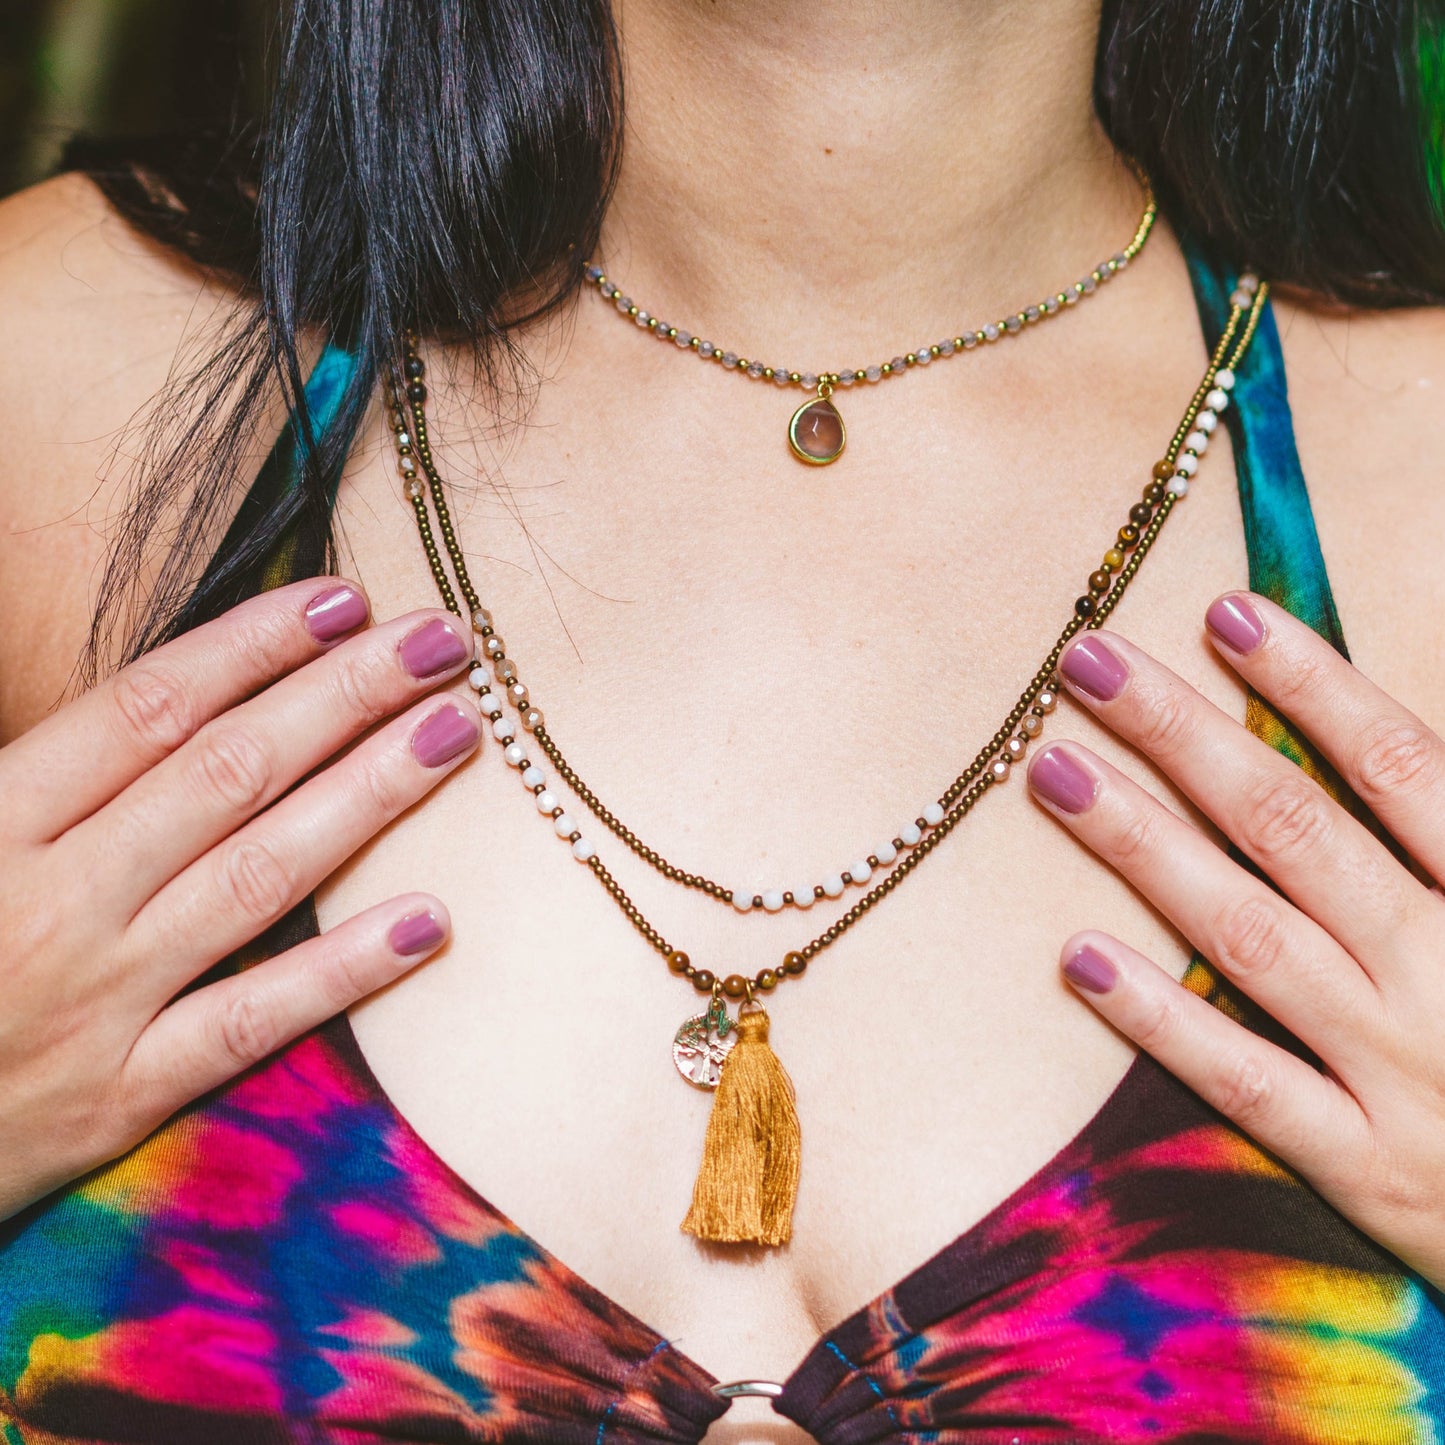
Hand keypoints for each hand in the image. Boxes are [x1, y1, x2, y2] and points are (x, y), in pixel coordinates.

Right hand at [0, 580, 481, 1220]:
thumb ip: (41, 768)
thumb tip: (157, 694)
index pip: (149, 708)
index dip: (255, 645)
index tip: (344, 597)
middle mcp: (53, 899)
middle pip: (228, 772)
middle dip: (344, 694)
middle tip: (440, 641)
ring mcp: (94, 998)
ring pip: (258, 874)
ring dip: (368, 795)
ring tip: (454, 732)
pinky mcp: (119, 1094)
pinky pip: (250, 1021)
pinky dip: (343, 970)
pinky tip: (429, 920)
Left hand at [1027, 591, 1444, 1287]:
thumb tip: (1379, 748)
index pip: (1406, 766)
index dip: (1315, 682)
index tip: (1225, 613)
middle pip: (1298, 829)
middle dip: (1187, 736)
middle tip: (1090, 663)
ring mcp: (1409, 1076)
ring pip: (1252, 937)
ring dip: (1147, 846)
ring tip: (1057, 773)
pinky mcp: (1369, 1169)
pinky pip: (1249, 1084)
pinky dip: (1163, 1019)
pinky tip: (1080, 956)